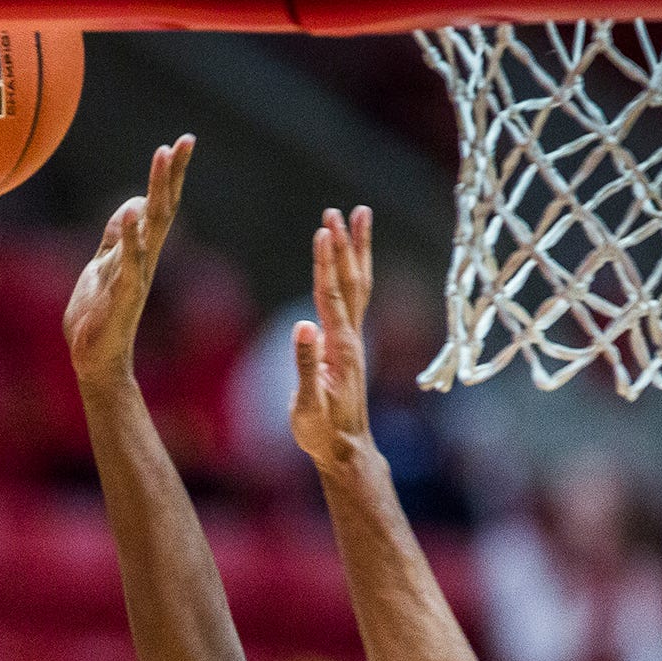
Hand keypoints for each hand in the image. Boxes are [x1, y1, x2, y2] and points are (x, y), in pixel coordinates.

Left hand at [63, 134, 194, 381]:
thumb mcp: (103, 263)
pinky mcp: (124, 295)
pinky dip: (132, 237)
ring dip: (159, 191)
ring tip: (164, 158)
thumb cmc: (97, 315)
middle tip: (186, 142)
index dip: (169, 175)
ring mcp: (137, 275)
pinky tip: (134, 211)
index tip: (180, 143)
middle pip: (164, 208)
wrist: (92, 358)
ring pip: (153, 227)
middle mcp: (145, 258)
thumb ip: (116, 235)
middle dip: (173, 175)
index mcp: (139, 250)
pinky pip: (131, 262)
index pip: (158, 205)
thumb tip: (133, 202)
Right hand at [290, 206, 375, 465]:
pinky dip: (355, 270)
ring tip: (358, 215)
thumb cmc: (321, 432)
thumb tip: (302, 327)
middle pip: (349, 282)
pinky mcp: (349, 343)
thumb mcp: (306, 405)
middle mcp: (352, 337)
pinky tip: (352, 256)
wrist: (345, 448)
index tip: (323, 231)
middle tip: (336, 212)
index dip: (326, 263)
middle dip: (342, 246)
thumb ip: (304, 366)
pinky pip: (356, 296)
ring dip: (356, 249)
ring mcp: (353, 338)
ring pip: (359, 284)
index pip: (331, 296)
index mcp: (339, 348)